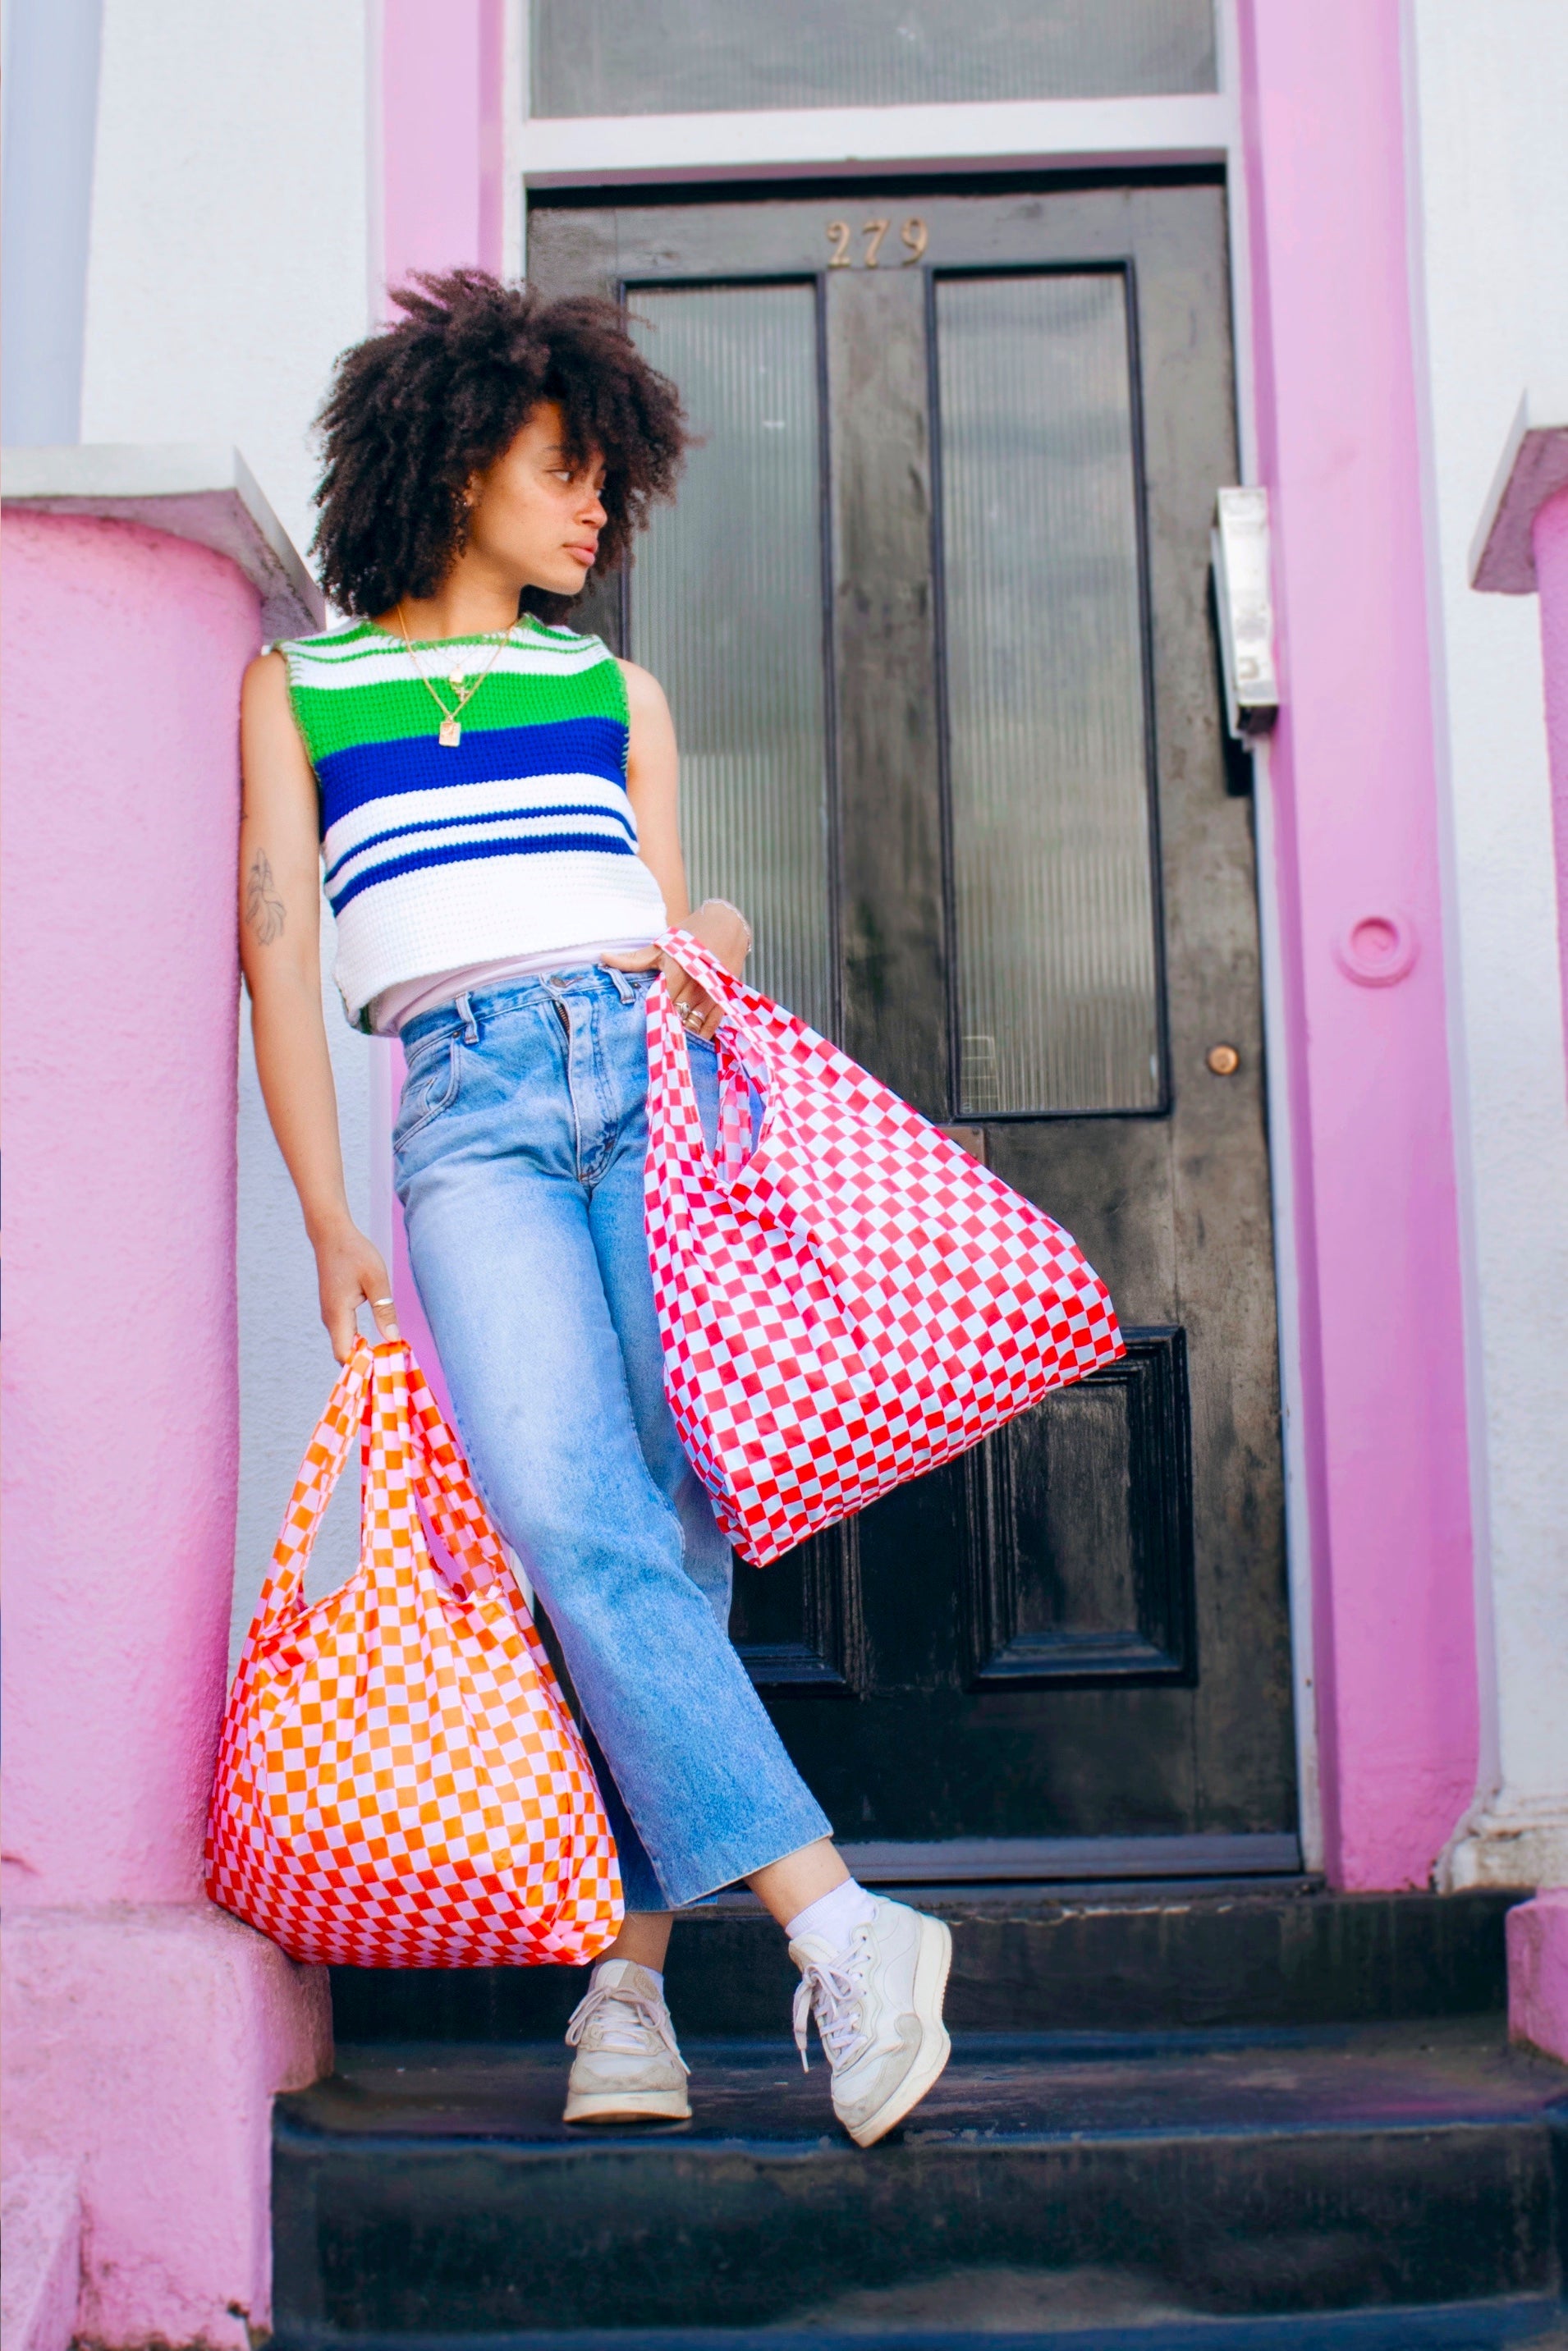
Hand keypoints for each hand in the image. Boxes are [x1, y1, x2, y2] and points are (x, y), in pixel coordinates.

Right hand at [312, 1220, 400, 1363]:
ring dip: (365, 1354)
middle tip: (393, 1366)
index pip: (345, 1355)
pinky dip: (360, 1343)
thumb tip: (393, 1339)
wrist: (331, 1235)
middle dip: (366, 1364)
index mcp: (338, 1314)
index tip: (385, 1368)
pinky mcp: (335, 1312)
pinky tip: (379, 1342)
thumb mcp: (376, 1279)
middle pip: (344, 1355)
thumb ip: (384, 1310)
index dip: (363, 1366)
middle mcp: (330, 1320)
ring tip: (389, 1357)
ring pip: (345, 1346)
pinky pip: (346, 1335)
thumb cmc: (354, 1253)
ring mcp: (331, 1316)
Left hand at [603, 897, 749, 1041]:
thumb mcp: (662, 944)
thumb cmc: (691, 932)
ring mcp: (711, 995)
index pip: (659, 1003)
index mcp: (676, 972)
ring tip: (670, 1027)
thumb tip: (603, 957)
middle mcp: (694, 986)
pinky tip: (690, 1031)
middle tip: (654, 1026)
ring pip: (690, 1023)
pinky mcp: (724, 999)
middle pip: (674, 1015)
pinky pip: (711, 1025)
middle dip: (664, 1020)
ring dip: (680, 1027)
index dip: (650, 1013)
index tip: (637, 1023)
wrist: (728, 924)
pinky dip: (700, 1032)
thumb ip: (634, 959)